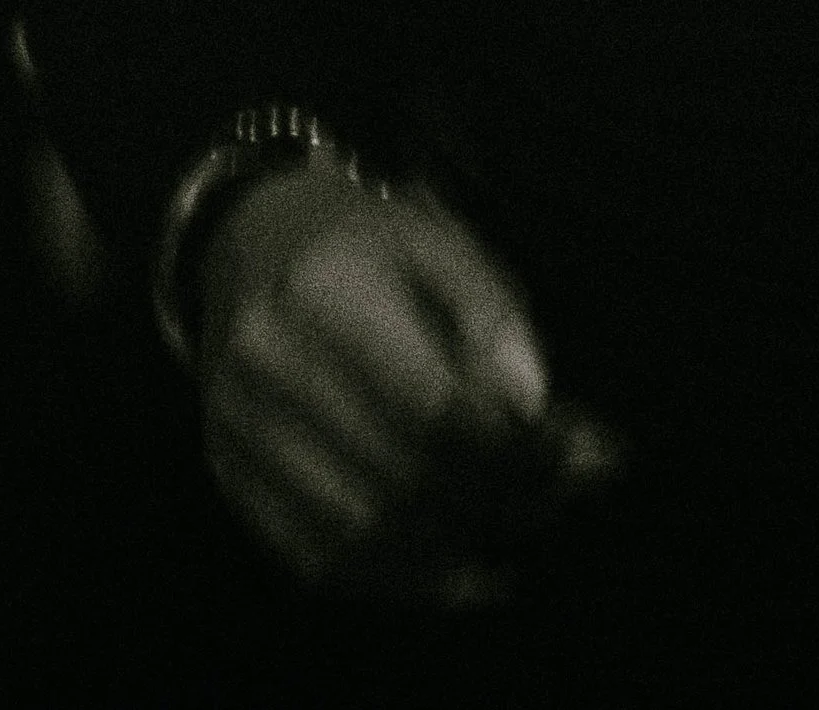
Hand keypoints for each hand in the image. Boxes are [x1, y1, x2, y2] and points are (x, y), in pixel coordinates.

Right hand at [195, 159, 623, 600]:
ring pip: (360, 534)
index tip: (588, 455)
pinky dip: (397, 578)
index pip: (432, 405)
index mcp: (322, 289)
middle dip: (500, 500)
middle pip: (399, 475)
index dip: (517, 447)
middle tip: (569, 495)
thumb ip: (491, 315)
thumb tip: (533, 410)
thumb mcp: (436, 239)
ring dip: (455, 552)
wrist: (246, 241)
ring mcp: (238, 430)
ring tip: (521, 541)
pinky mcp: (230, 478)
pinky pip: (319, 558)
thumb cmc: (362, 241)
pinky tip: (458, 573)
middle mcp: (267, 366)